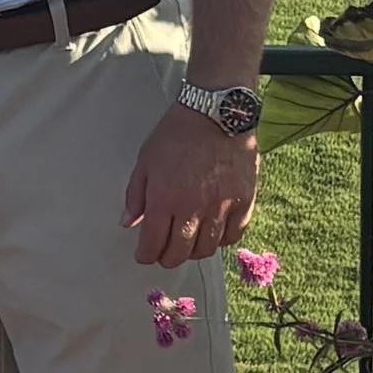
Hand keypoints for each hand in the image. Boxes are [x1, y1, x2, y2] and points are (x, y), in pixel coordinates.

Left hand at [123, 102, 258, 270]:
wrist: (215, 114)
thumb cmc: (177, 135)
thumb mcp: (145, 161)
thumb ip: (135, 196)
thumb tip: (128, 223)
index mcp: (164, 199)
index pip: (153, 244)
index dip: (146, 255)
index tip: (144, 255)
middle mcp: (193, 209)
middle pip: (179, 253)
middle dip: (167, 258)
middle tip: (163, 254)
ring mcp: (221, 208)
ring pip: (206, 249)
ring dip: (193, 252)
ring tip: (186, 244)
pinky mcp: (243, 203)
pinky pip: (232, 236)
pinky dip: (220, 240)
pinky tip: (211, 233)